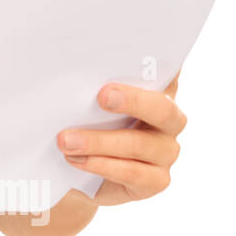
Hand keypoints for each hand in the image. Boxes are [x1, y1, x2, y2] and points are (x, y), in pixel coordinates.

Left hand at [56, 70, 185, 206]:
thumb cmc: (84, 127)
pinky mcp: (156, 181)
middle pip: (162, 109)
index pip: (167, 71)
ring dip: (99, 141)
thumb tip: (67, 69)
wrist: (79, 176)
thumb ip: (88, 88)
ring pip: (139, 144)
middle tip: (102, 96)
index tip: (139, 54)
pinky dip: (101, 165)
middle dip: (133, 101)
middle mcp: (169, 120)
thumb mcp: (84, 104)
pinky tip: (77, 160)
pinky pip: (133, 173)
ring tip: (66, 141)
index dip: (162, 62)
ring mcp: (166, 151)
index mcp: (157, 91)